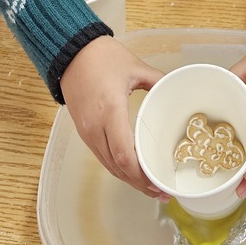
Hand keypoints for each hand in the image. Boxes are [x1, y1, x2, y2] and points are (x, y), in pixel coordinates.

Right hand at [59, 35, 168, 197]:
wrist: (70, 51)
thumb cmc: (102, 56)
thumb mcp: (135, 66)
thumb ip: (157, 80)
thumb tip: (175, 90)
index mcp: (110, 111)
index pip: (124, 155)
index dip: (141, 175)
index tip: (159, 184)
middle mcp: (95, 127)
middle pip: (116, 167)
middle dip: (139, 184)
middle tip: (161, 192)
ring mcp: (86, 131)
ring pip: (108, 165)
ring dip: (128, 178)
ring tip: (149, 186)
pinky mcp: (83, 130)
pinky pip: (101, 156)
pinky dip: (117, 167)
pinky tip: (131, 169)